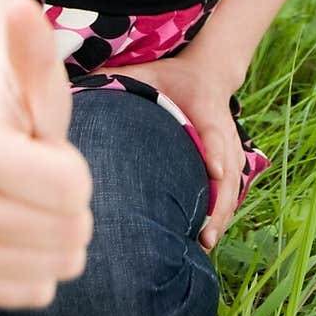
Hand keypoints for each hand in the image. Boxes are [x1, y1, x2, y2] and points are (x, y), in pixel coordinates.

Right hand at [0, 0, 93, 308]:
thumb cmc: (18, 110)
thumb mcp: (38, 83)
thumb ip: (35, 53)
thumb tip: (20, 6)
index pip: (74, 190)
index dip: (77, 171)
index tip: (49, 151)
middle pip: (66, 235)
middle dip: (72, 210)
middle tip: (44, 183)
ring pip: (50, 272)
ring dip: (59, 245)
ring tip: (36, 211)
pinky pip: (26, 297)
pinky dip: (38, 275)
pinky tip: (23, 242)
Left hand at [88, 52, 242, 252]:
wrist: (210, 75)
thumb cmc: (172, 77)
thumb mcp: (149, 73)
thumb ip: (119, 79)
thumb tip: (81, 86)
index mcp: (204, 108)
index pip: (214, 132)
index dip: (217, 152)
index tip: (215, 173)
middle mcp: (224, 131)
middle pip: (229, 170)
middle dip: (218, 202)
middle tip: (204, 232)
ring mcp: (232, 149)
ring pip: (233, 186)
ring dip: (221, 215)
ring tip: (205, 242)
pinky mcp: (232, 162)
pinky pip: (232, 191)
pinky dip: (223, 214)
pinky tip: (207, 238)